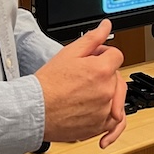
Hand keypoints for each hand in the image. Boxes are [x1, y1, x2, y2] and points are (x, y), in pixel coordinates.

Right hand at [35, 19, 126, 146]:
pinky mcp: (99, 127)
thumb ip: (92, 38)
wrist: (35, 110)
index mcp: (101, 70)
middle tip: (86, 75)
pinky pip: (115, 122)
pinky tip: (104, 115)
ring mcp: (104, 111)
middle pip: (117, 77)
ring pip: (117, 98)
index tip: (94, 58)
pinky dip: (112, 118)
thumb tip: (106, 26)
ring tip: (88, 92)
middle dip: (106, 73)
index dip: (104, 54)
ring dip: (108, 93)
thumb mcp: (69, 53)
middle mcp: (107, 91)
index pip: (116, 55)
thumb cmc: (49, 83)